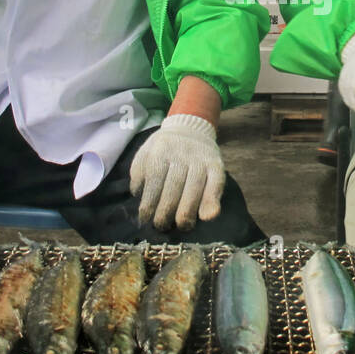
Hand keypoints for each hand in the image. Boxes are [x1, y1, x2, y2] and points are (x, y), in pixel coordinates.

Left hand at [130, 114, 224, 230]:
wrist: (191, 127)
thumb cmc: (164, 148)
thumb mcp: (146, 152)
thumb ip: (139, 172)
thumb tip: (138, 194)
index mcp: (160, 150)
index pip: (154, 180)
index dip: (149, 203)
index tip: (145, 219)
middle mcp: (181, 154)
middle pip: (174, 187)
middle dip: (166, 212)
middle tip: (161, 226)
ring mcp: (200, 159)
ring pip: (194, 188)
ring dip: (187, 212)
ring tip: (181, 226)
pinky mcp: (216, 165)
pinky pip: (216, 184)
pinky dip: (212, 201)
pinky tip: (207, 217)